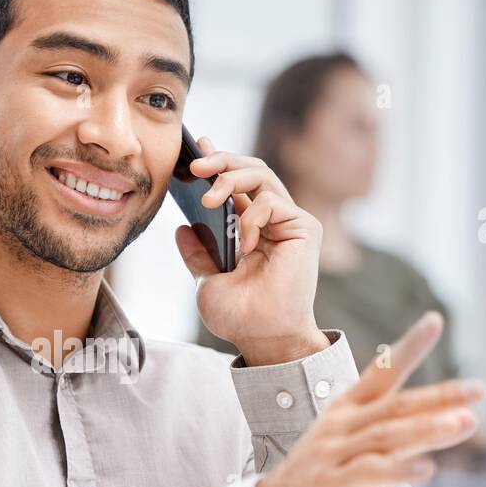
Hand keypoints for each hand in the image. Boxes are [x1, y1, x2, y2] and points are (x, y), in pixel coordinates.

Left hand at [173, 136, 326, 364]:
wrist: (262, 339)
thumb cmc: (239, 316)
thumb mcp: (206, 280)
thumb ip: (198, 253)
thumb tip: (181, 227)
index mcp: (250, 228)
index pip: (235, 183)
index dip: (217, 161)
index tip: (194, 147)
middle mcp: (271, 220)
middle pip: (250, 170)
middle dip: (220, 160)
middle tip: (194, 165)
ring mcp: (289, 221)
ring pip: (262, 175)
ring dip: (230, 178)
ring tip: (208, 197)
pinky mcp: (304, 228)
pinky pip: (272, 202)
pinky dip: (251, 217)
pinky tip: (243, 244)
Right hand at [252, 311, 485, 486]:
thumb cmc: (324, 477)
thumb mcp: (361, 446)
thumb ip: (404, 432)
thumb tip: (454, 418)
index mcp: (345, 409)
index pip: (381, 372)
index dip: (408, 347)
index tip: (434, 321)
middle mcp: (340, 425)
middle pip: (395, 405)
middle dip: (439, 396)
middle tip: (478, 388)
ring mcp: (333, 453)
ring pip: (386, 435)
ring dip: (427, 428)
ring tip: (464, 423)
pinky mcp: (331, 484)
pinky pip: (370, 473)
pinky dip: (400, 468)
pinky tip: (428, 469)